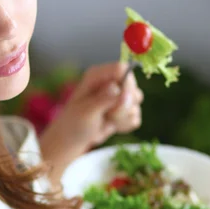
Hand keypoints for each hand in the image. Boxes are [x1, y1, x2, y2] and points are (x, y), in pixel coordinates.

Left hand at [39, 62, 143, 181]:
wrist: (73, 139)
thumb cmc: (74, 122)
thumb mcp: (86, 111)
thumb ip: (104, 100)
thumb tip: (119, 89)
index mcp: (98, 75)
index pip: (123, 69)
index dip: (126, 85)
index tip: (119, 100)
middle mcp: (110, 82)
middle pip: (133, 87)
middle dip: (124, 105)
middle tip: (107, 114)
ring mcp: (119, 95)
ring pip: (136, 102)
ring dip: (123, 117)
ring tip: (106, 120)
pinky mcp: (124, 110)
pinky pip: (136, 116)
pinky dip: (125, 124)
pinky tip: (112, 126)